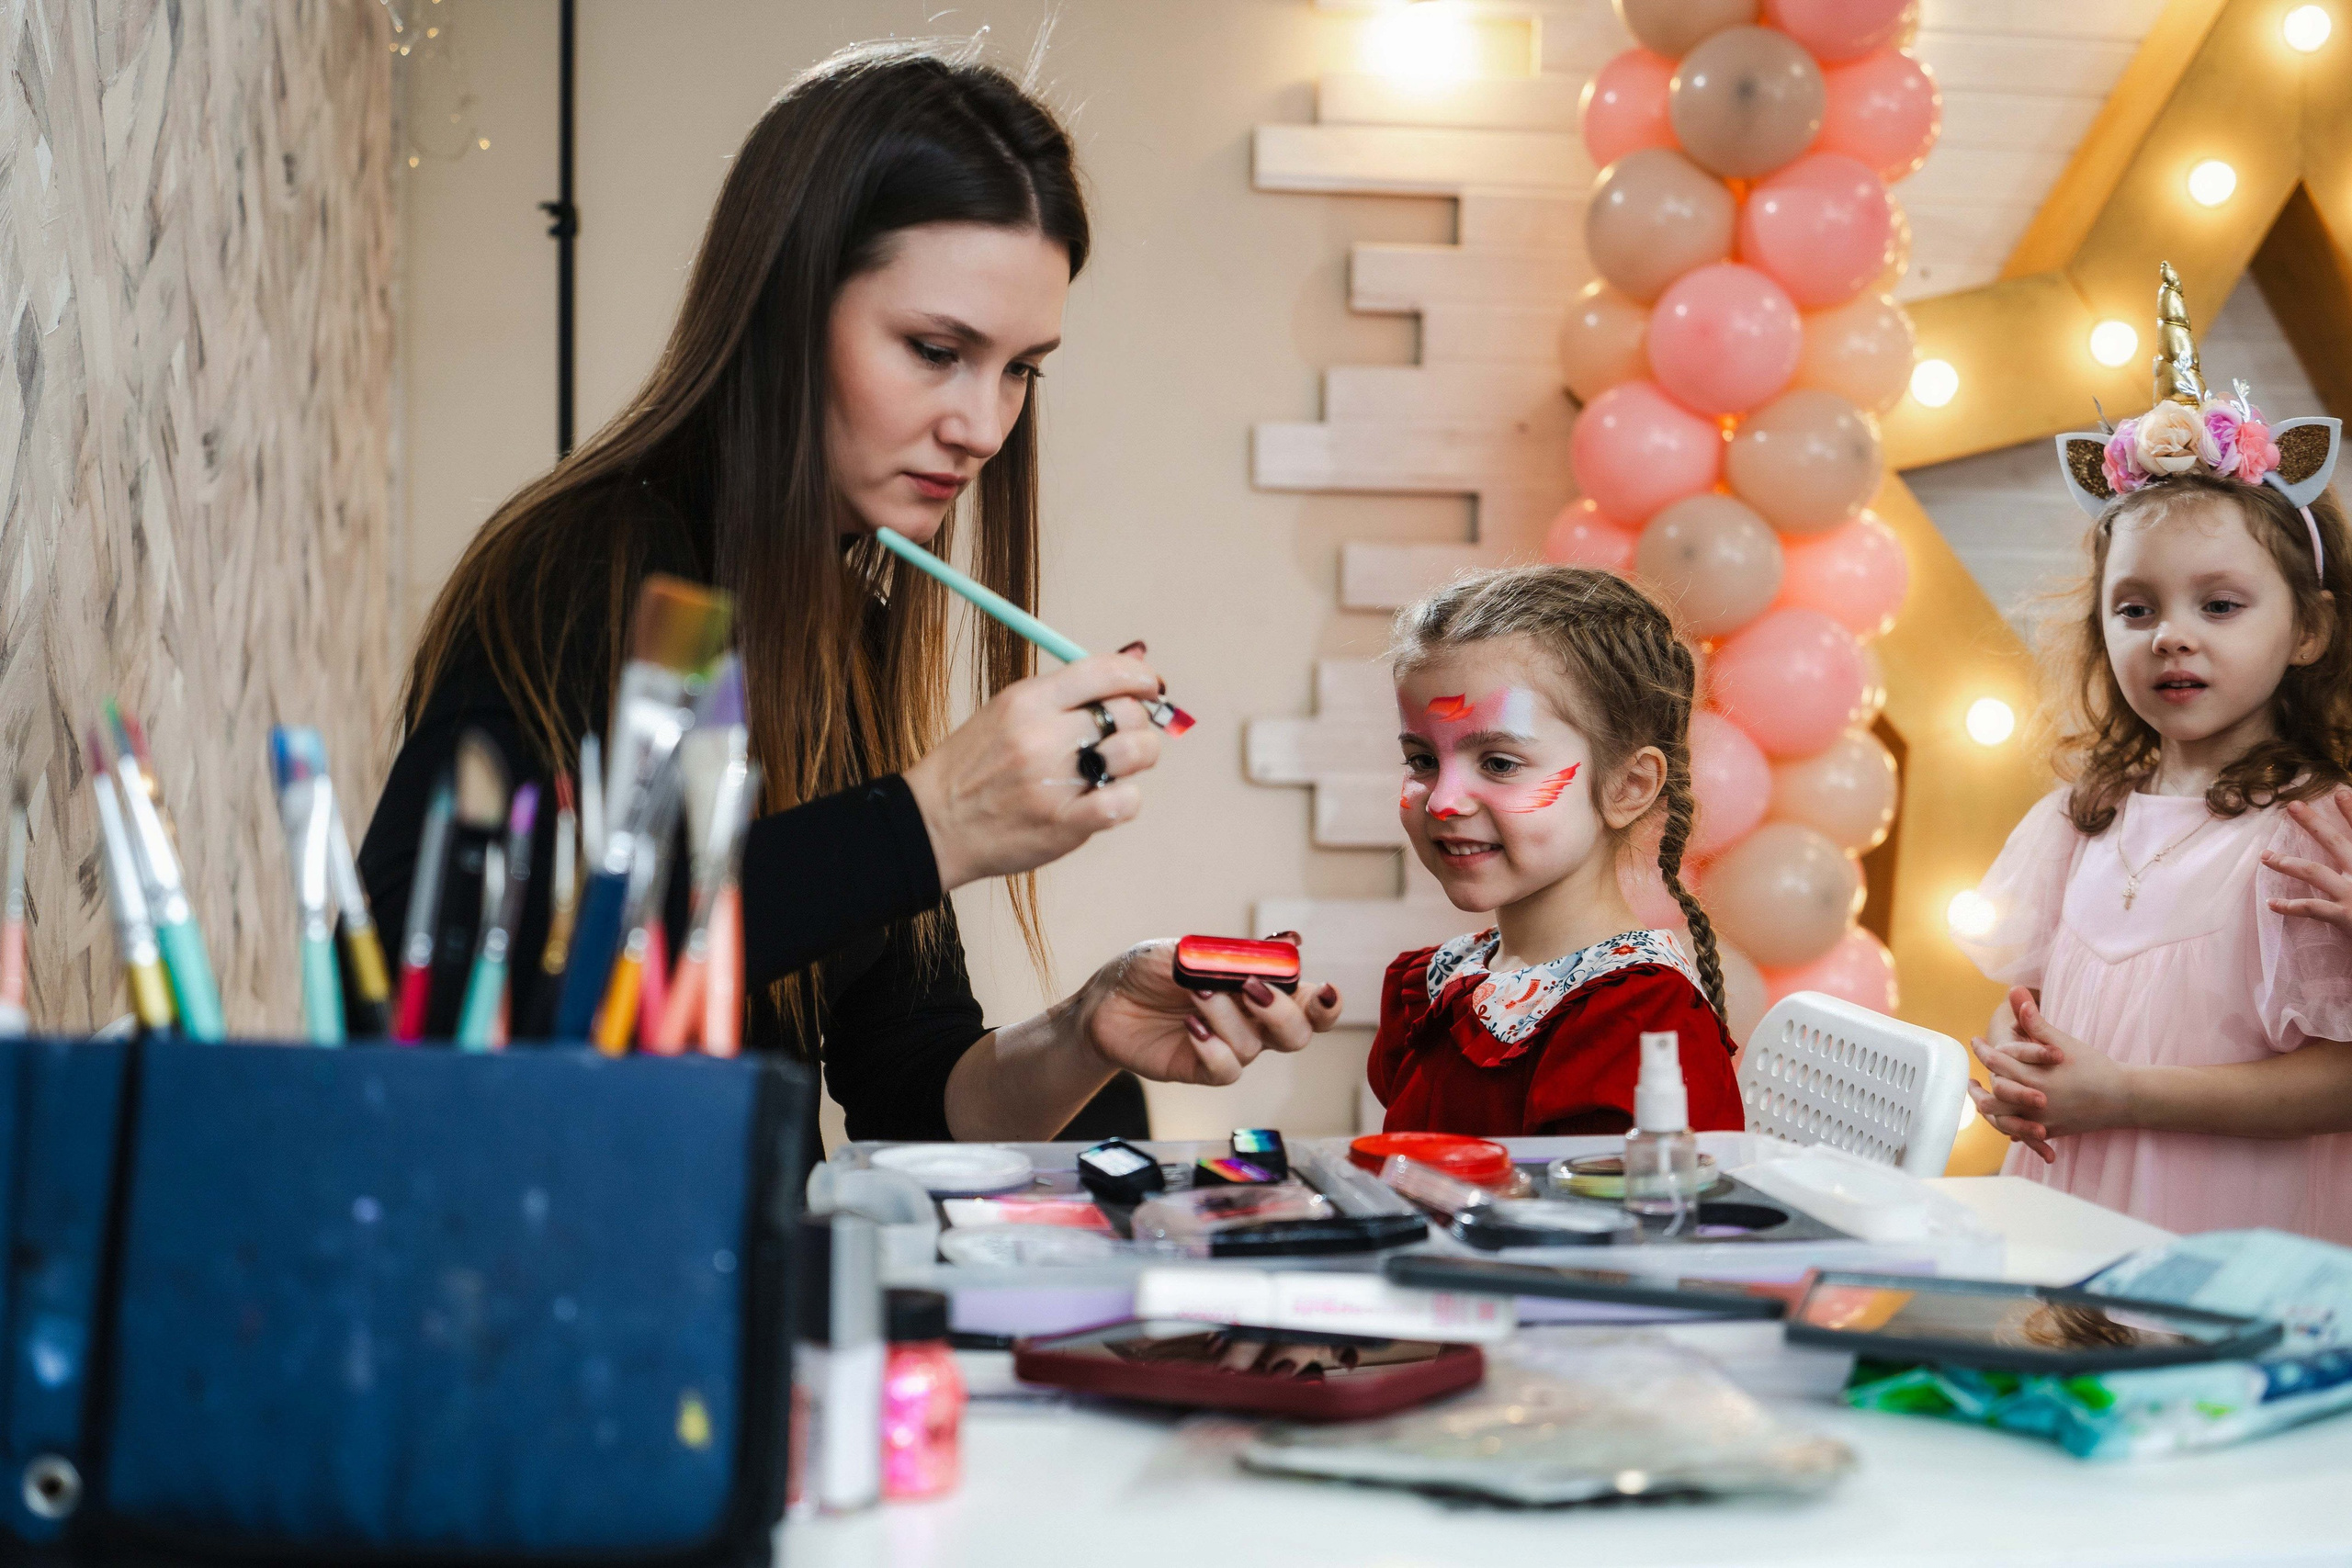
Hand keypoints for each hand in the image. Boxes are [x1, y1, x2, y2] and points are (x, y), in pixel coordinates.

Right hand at [903, 650, 1165, 891]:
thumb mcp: (1007, 712)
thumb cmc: (973, 768)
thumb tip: (1133, 659)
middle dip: (1137, 723)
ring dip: (1136, 760)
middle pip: (1126, 712)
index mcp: (1027, 701)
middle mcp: (1042, 736)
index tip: (1150, 686)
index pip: (1103, 672)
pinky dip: (1126, 800)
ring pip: (1135, 753)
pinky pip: (1125, 802)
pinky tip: (1108, 800)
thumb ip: (1066, 692)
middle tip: (1121, 738)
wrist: (933, 824)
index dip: (1139, 676)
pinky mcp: (1063, 824)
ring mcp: (1053, 781)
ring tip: (1113, 769)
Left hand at [1071, 933, 1342, 1086]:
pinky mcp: (1200, 1069)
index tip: (1325, 990)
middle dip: (1282, 1011)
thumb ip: (1240, 953)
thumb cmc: (1153, 968)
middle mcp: (1252, 1023)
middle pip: (1297, 1034)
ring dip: (1227, 1014)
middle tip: (1250, 987)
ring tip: (1195, 991)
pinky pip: (1225, 1070)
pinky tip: (1191, 1026)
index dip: (1327, 1004)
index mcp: (1261, 989)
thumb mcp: (1193, 950)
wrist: (1105, 998)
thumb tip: (1290, 941)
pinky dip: (1213, 1047)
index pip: (1310, 1005)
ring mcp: (1228, 1048)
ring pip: (1254, 1045)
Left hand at [1968, 985, 2132, 1161]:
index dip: (1983, 1050)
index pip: (1996, 1062)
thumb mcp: (2063, 1043)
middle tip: (1969, 1079)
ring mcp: (2042, 1120)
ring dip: (1988, 1110)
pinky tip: (2002, 1118)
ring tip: (1981, 1098)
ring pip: (2002, 1120)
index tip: (1975, 1041)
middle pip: (1992, 1096)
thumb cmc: (2094, 1066)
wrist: (2125, 1098)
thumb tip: (2015, 991)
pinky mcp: (2050, 1132)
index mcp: (2035, 1076)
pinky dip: (2008, 1126)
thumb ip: (2034, 1021)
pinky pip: (2020, 1133)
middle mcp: (2034, 1101)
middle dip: (1977, 1088)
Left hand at [2264, 785, 2351, 932]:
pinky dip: (2290, 907)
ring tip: (2266, 857)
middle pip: (2334, 841)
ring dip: (2287, 863)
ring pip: (2313, 872)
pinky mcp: (2344, 916)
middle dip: (2312, 823)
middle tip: (2292, 806)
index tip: (2339, 792)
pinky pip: (2311, 908)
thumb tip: (2346, 859)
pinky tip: (2272, 904)